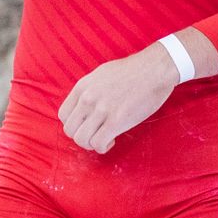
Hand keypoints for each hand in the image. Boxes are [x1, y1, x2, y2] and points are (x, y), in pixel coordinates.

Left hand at [57, 43, 178, 153]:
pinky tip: (112, 140)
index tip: (87, 125)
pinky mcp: (116, 121)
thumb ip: (89, 90)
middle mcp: (88, 99)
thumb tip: (83, 106)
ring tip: (104, 138)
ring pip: (81, 140)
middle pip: (70, 130)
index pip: (63, 115)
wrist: (154, 69)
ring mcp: (101, 110)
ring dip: (91, 144)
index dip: (74, 124)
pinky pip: (98, 144)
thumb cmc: (132, 72)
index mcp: (82, 87)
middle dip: (82, 136)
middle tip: (96, 134)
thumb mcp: (101, 74)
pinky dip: (103, 147)